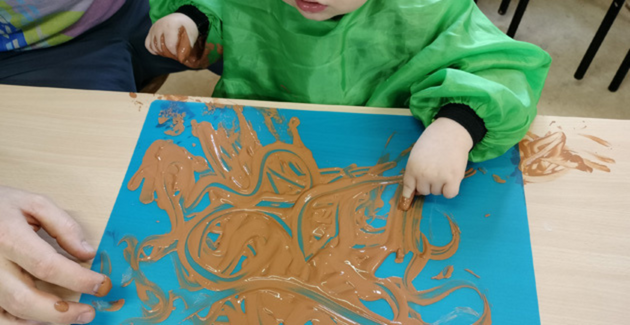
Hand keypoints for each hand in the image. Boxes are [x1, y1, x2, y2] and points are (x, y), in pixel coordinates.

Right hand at [0, 186, 110, 323]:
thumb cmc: (1, 205)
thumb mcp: (34, 203)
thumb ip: (63, 226)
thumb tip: (87, 253)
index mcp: (8, 237)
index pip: (46, 266)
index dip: (77, 279)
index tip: (101, 284)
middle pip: (24, 298)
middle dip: (61, 312)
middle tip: (89, 312)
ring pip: (10, 313)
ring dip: (44, 321)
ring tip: (72, 317)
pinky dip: (21, 324)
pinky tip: (43, 319)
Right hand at [145, 13, 198, 62]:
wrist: (178, 19)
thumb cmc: (186, 27)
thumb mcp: (191, 35)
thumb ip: (187, 46)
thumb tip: (182, 59)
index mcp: (171, 25)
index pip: (170, 45)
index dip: (176, 54)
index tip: (182, 55)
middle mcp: (159, 26)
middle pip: (162, 47)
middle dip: (170, 54)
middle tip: (177, 54)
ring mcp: (153, 29)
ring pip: (155, 47)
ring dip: (163, 53)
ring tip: (171, 51)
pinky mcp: (149, 33)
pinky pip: (148, 45)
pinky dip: (154, 50)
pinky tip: (162, 50)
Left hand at [399, 118, 472, 209]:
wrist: (451, 131)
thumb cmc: (433, 141)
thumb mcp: (417, 154)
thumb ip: (415, 171)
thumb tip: (415, 190)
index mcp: (412, 168)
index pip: (408, 187)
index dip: (408, 195)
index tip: (405, 204)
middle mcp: (423, 175)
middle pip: (424, 191)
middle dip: (429, 184)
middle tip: (436, 170)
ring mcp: (438, 178)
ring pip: (436, 192)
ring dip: (440, 185)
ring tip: (444, 169)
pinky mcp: (453, 179)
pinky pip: (449, 194)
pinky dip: (450, 189)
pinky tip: (452, 178)